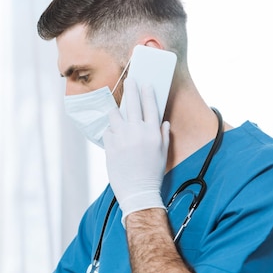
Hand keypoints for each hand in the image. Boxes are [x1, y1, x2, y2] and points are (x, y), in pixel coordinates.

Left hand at [103, 77, 169, 226]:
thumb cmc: (152, 173)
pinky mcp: (110, 145)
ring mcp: (122, 137)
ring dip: (116, 111)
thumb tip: (163, 122)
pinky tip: (114, 136)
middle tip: (129, 80)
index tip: (145, 83)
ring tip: (116, 109)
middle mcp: (137, 132)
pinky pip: (108, 130)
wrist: (137, 191)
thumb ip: (163, 135)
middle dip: (131, 89)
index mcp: (153, 133)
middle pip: (132, 104)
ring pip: (115, 114)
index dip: (148, 93)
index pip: (151, 106)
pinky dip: (111, 131)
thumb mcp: (163, 153)